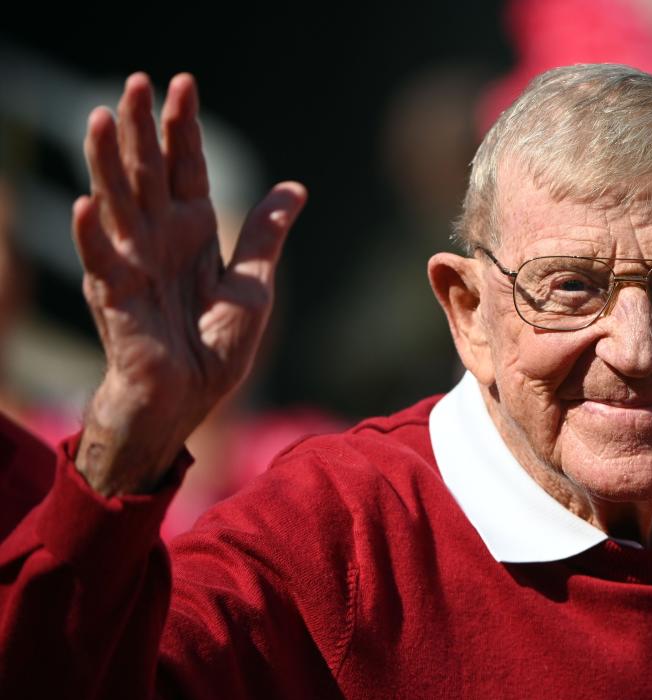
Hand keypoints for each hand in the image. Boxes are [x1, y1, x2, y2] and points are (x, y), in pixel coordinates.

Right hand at [73, 73, 305, 495]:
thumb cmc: (215, 346)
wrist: (190, 399)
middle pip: (148, 173)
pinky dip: (93, 237)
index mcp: (192, 232)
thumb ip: (265, 234)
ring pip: (118, 203)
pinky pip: (102, 263)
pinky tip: (87, 206)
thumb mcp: (253, 284)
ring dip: (108, 162)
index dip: (184, 129)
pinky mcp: (115, 298)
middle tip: (137, 80)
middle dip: (143, 128)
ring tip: (102, 117)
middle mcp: (158, 239)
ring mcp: (132, 264)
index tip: (184, 83)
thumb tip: (295, 186)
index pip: (186, 168)